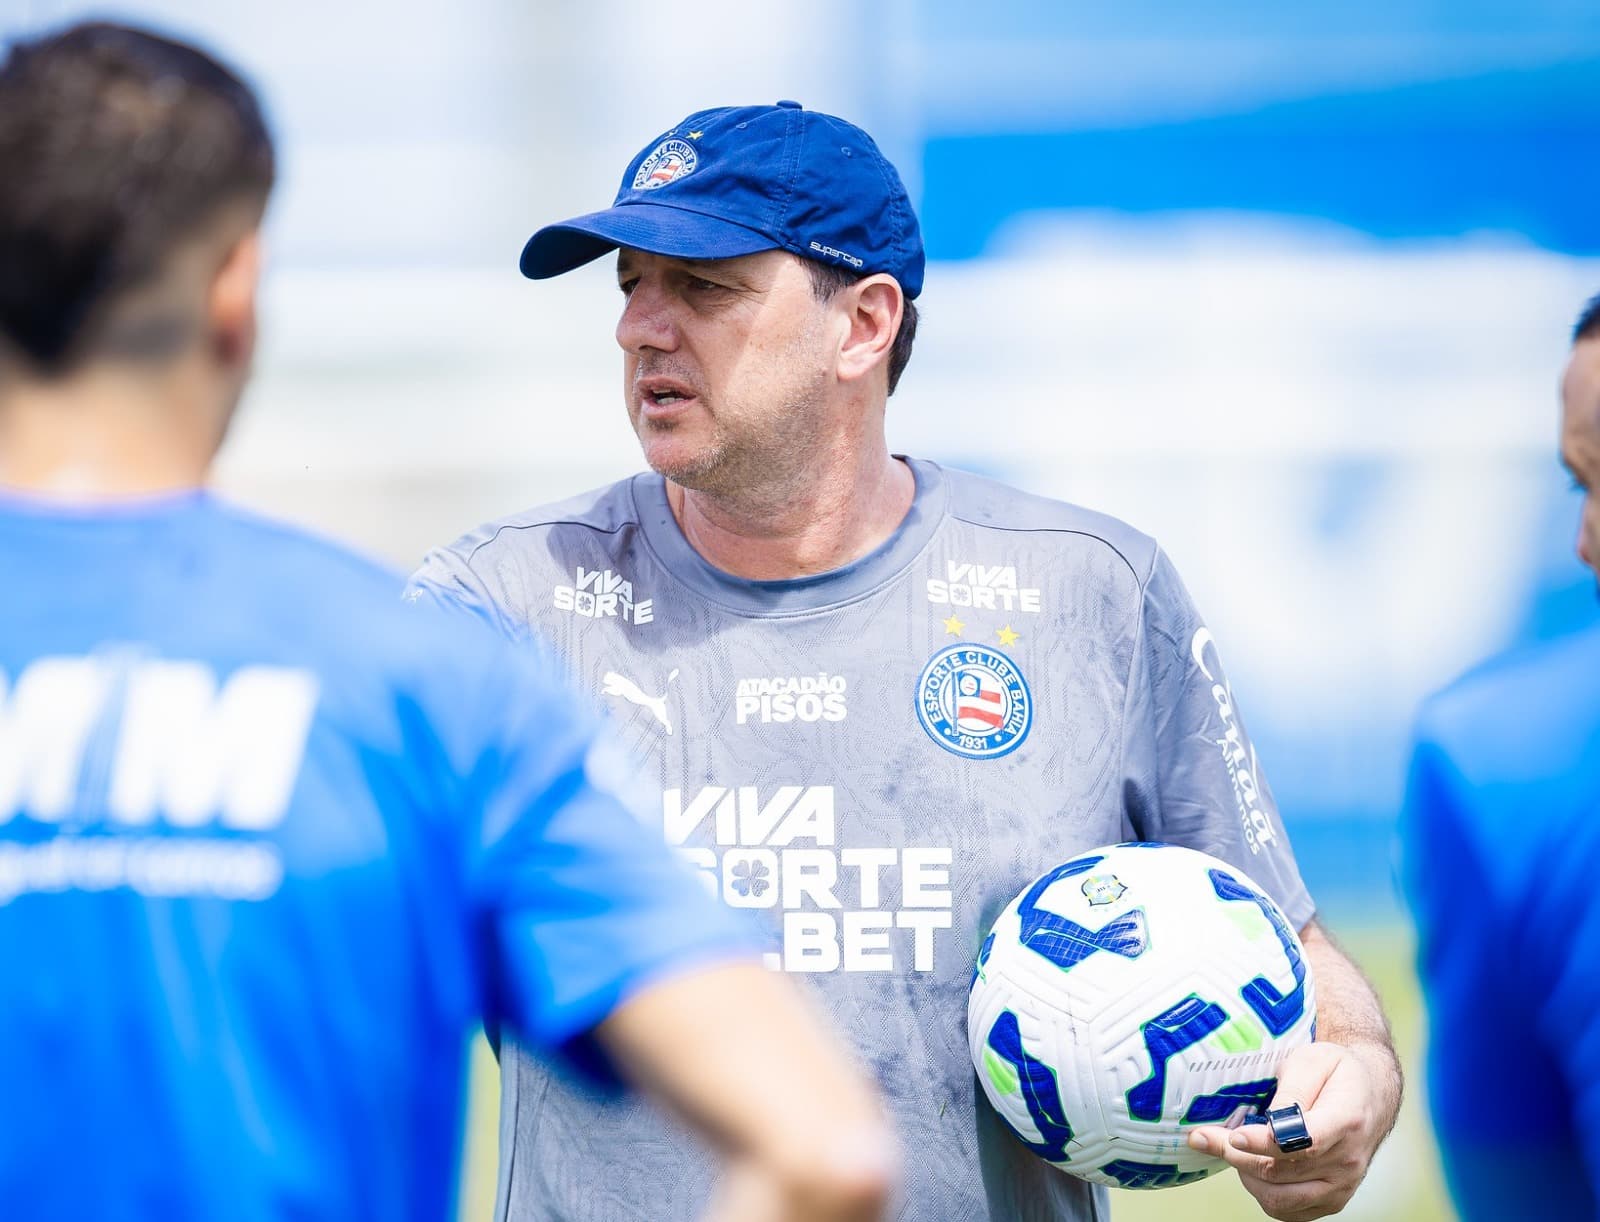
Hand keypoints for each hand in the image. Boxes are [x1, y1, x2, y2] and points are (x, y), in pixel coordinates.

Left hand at [1186, 1040, 1394, 1219]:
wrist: (1371, 1092)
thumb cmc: (1336, 1072)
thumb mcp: (1312, 1062)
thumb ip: (1290, 1091)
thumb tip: (1264, 1121)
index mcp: (1346, 1120)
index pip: (1304, 1141)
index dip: (1265, 1143)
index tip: (1235, 1135)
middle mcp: (1347, 1161)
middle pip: (1282, 1171)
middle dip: (1235, 1154)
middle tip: (1205, 1137)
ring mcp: (1342, 1186)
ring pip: (1280, 1199)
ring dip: (1245, 1176)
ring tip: (1232, 1149)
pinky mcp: (1333, 1201)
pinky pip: (1289, 1212)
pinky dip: (1262, 1193)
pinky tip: (1251, 1168)